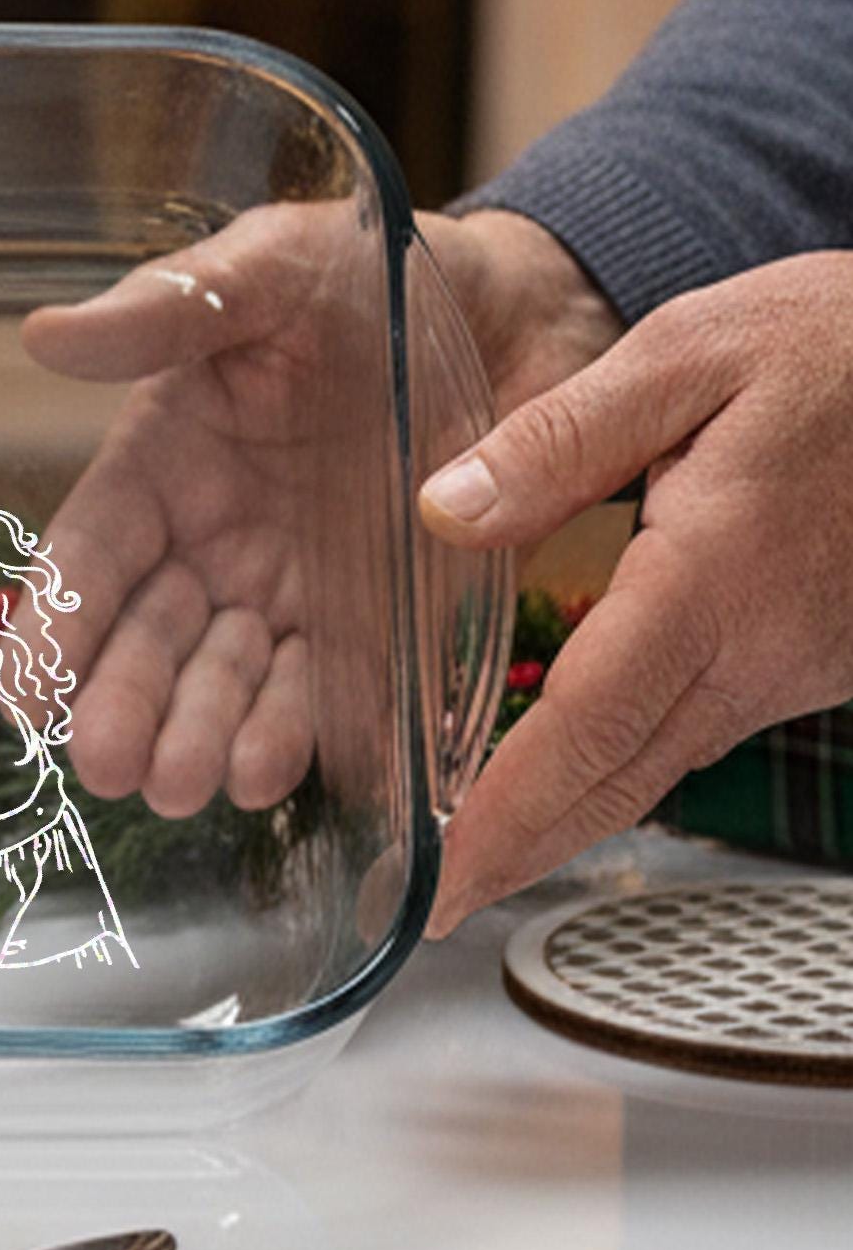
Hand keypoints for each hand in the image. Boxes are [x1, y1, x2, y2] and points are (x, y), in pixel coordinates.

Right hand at [20, 203, 616, 818]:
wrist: (522, 307)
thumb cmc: (372, 273)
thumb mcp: (268, 266)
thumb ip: (167, 310)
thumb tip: (45, 335)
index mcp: (162, 464)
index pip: (89, 560)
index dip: (52, 629)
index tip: (23, 697)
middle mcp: (211, 547)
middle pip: (145, 646)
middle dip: (121, 709)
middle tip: (109, 765)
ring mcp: (290, 599)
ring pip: (222, 692)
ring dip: (197, 741)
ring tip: (189, 781)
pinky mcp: (376, 635)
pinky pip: (323, 704)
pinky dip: (293, 744)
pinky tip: (271, 771)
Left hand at [420, 252, 852, 930]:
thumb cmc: (841, 346)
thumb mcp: (688, 354)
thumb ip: (558, 440)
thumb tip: (445, 511)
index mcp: (712, 579)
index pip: (590, 729)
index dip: (511, 814)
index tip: (446, 877)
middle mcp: (763, 650)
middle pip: (622, 779)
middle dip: (524, 849)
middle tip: (435, 903)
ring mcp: (800, 666)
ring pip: (664, 765)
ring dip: (570, 812)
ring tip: (475, 845)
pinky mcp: (816, 658)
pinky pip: (704, 727)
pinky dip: (625, 762)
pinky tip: (565, 762)